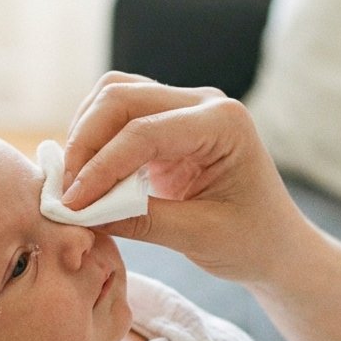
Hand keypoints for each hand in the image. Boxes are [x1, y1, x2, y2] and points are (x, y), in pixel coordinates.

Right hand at [61, 71, 306, 283]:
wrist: (276, 244)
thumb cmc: (251, 242)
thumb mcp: (198, 238)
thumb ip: (140, 221)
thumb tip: (79, 214)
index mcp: (224, 123)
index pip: (143, 132)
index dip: (101, 167)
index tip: (72, 205)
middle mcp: (203, 103)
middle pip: (120, 97)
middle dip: (84, 143)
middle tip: (64, 193)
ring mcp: (184, 107)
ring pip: (113, 96)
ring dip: (84, 135)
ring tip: (73, 184)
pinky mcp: (167, 122)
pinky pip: (118, 115)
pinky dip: (94, 139)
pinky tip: (87, 176)